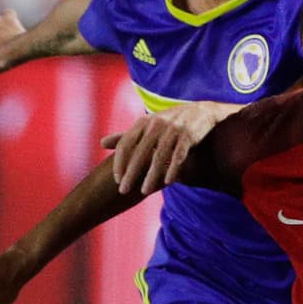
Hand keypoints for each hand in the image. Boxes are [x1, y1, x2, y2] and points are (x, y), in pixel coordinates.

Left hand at [101, 102, 223, 193]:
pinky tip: (167, 183)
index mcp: (144, 122)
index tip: (117, 179)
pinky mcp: (189, 135)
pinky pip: (179, 154)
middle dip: (131, 172)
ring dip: (151, 175)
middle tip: (123, 190)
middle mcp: (157, 124)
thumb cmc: (168, 123)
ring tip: (144, 191)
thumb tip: (101, 143)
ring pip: (160, 155)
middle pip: (140, 151)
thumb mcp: (146, 126)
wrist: (201, 112)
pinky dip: (173, 169)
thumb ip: (126, 136)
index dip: (120, 162)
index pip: (126, 143)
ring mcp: (173, 129)